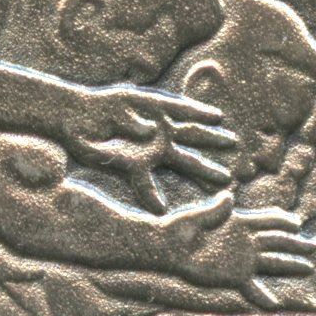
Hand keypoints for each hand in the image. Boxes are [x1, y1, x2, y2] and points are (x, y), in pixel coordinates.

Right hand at [62, 86, 237, 211]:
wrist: (76, 116)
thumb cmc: (92, 144)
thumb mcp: (119, 168)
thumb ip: (144, 187)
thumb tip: (162, 212)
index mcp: (152, 156)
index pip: (184, 167)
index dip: (205, 174)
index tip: (228, 184)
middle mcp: (160, 139)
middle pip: (192, 150)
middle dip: (213, 158)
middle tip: (239, 169)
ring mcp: (158, 121)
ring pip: (191, 130)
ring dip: (212, 136)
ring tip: (233, 141)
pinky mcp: (153, 104)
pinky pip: (179, 108)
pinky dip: (197, 112)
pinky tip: (216, 116)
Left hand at [161, 191, 315, 292]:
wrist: (168, 248)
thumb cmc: (180, 228)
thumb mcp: (197, 216)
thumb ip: (215, 210)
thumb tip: (228, 197)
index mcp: (239, 223)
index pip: (267, 220)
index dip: (283, 220)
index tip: (297, 224)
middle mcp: (246, 242)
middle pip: (276, 241)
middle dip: (295, 243)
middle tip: (314, 246)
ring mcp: (242, 260)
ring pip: (271, 262)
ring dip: (289, 265)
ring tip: (308, 269)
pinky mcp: (234, 276)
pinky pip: (252, 288)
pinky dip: (263, 296)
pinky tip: (274, 305)